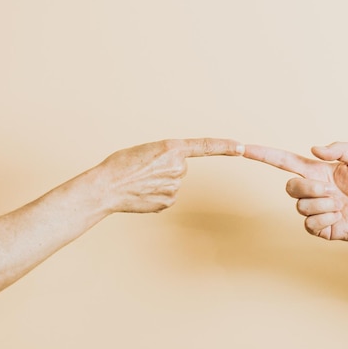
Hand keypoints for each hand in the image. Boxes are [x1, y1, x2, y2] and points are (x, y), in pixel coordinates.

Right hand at [100, 138, 244, 213]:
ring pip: (174, 183)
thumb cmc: (120, 166)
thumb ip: (166, 157)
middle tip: (145, 169)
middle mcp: (177, 166)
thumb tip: (174, 172)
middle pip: (181, 167)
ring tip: (140, 182)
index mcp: (171, 147)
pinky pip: (168, 196)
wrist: (106, 187)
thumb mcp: (146, 150)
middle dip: (166, 168)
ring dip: (160, 182)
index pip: (205, 146)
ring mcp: (175, 186)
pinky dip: (157, 195)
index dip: (225, 147)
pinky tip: (143, 194)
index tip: (240, 147)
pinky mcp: (169, 202)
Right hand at [244, 142, 347, 240]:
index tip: (243, 148)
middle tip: (331, 191)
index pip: (282, 161)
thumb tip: (314, 149)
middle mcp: (311, 190)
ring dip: (323, 205)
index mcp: (315, 171)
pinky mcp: (320, 229)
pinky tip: (339, 218)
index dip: (262, 155)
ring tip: (341, 206)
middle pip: (289, 188)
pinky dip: (326, 220)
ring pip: (301, 207)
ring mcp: (314, 210)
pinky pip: (309, 224)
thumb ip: (338, 147)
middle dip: (309, 188)